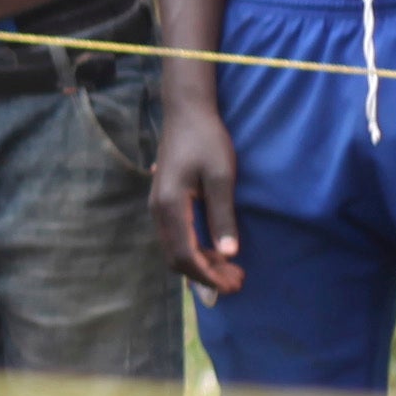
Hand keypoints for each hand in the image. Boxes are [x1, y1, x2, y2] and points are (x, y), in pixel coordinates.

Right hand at [150, 95, 243, 296]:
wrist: (186, 112)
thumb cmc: (207, 140)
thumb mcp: (222, 176)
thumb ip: (223, 215)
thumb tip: (228, 253)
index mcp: (171, 206)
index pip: (186, 254)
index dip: (209, 275)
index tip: (234, 283)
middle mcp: (158, 211)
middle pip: (176, 258)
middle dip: (205, 276)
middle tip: (237, 282)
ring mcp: (157, 207)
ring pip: (174, 250)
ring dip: (200, 265)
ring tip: (230, 271)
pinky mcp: (163, 203)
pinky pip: (174, 238)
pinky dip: (194, 252)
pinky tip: (215, 253)